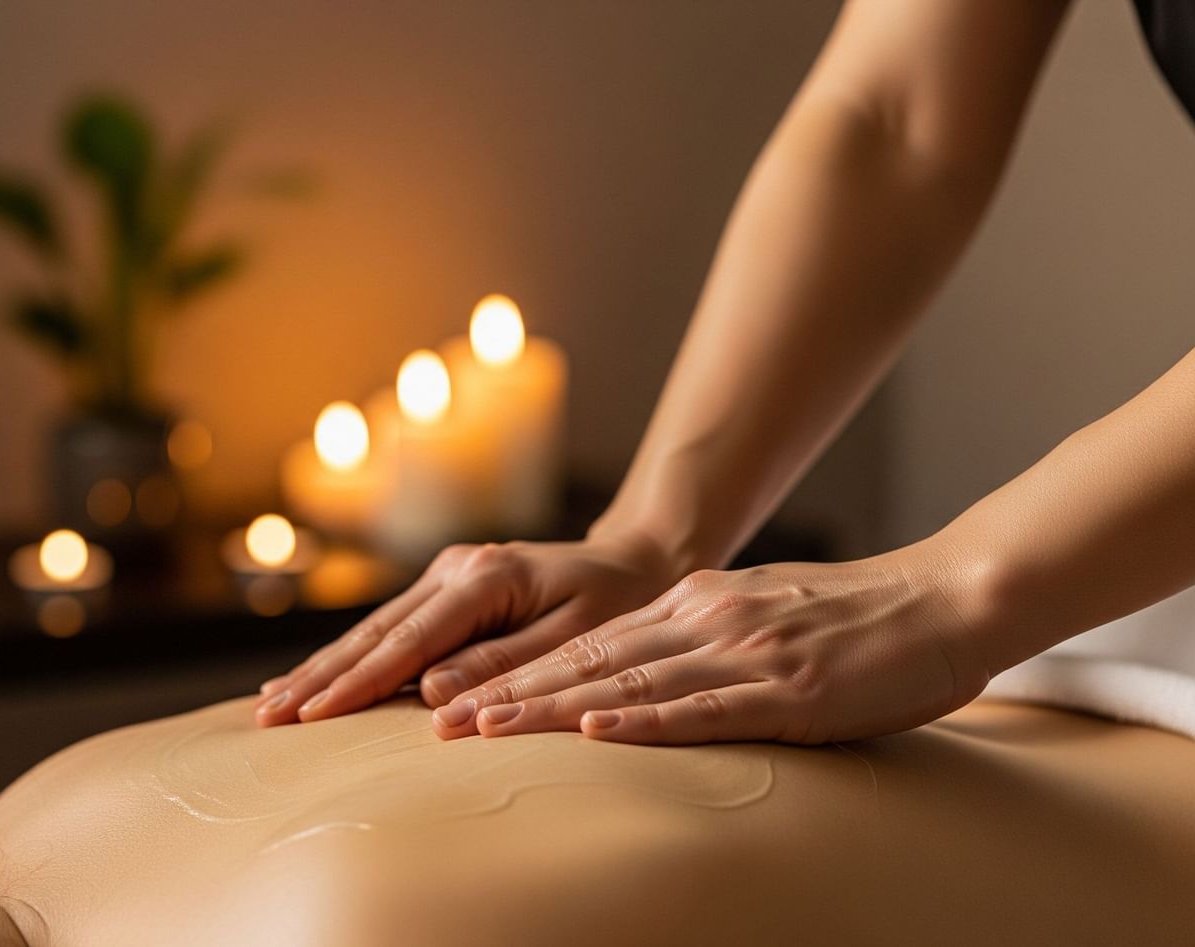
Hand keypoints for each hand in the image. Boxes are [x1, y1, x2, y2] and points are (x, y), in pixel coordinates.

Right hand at [254, 531, 681, 726]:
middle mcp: (456, 568)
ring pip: (373, 630)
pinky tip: (312, 680)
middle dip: (319, 677)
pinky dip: (349, 657)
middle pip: (376, 633)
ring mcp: (447, 573)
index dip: (359, 681)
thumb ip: (507, 664)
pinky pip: (389, 629)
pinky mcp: (447, 588)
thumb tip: (432, 694)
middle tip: (268, 718)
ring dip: (322, 669)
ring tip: (271, 705)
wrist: (637, 560)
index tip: (313, 714)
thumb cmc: (617, 604)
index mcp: (487, 578)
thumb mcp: (577, 637)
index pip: (410, 640)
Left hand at [431, 543, 991, 744]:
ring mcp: (744, 652)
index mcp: (696, 604)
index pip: (589, 643)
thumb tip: (645, 665)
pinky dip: (644, 721)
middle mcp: (705, 620)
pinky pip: (704, 708)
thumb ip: (701, 634)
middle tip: (439, 719)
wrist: (945, 598)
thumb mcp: (760, 612)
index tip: (461, 696)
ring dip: (550, 709)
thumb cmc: (856, 618)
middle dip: (509, 693)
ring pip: (627, 681)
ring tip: (484, 729)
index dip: (520, 672)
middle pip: (587, 660)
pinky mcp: (789, 691)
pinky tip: (597, 732)